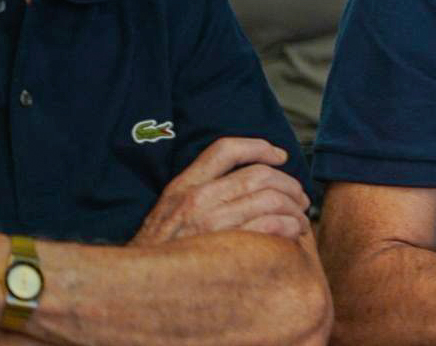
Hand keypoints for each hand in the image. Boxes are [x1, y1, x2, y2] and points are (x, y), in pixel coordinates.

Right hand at [132, 137, 308, 244]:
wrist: (135, 289)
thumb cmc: (158, 253)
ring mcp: (210, 223)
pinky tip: (293, 233)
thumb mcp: (167, 212)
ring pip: (270, 199)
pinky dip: (289, 226)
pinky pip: (270, 226)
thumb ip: (199, 192)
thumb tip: (244, 183)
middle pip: (259, 175)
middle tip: (300, 197)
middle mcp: (196, 199)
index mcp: (183, 186)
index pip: (226, 149)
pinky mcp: (223, 246)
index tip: (280, 155)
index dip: (259, 147)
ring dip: (294, 208)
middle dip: (289, 184)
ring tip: (301, 218)